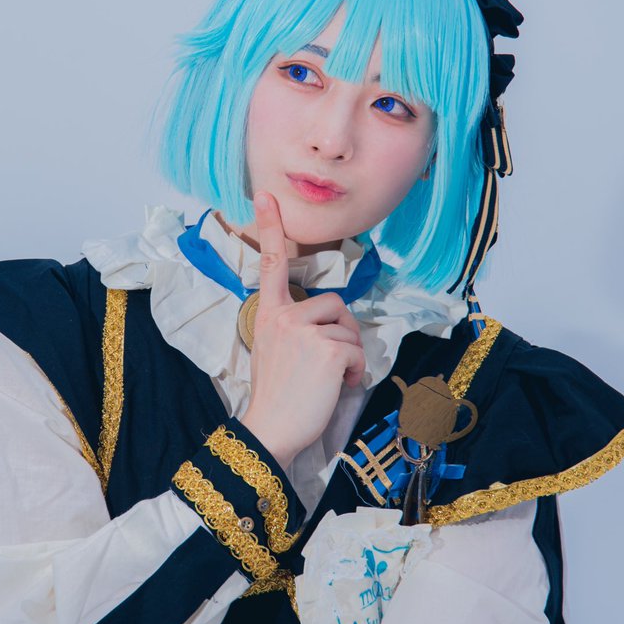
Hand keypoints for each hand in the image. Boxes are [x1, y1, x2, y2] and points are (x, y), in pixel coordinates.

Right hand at [240, 191, 365, 468]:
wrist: (271, 429)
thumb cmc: (278, 396)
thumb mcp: (275, 350)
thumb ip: (294, 327)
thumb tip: (328, 323)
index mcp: (268, 313)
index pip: (271, 263)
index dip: (271, 227)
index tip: (266, 195)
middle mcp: (283, 315)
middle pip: (333, 303)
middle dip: (342, 331)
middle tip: (327, 363)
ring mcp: (304, 330)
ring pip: (348, 327)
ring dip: (349, 355)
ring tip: (328, 378)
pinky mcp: (326, 348)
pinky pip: (357, 350)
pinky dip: (355, 372)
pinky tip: (335, 386)